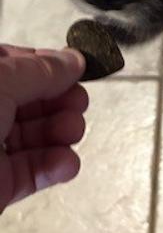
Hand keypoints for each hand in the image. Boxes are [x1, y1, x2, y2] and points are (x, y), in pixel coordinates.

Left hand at [0, 45, 86, 212]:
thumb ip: (40, 70)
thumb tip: (72, 60)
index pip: (16, 65)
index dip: (48, 66)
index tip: (75, 69)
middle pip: (33, 100)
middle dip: (61, 100)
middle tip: (77, 102)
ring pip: (38, 136)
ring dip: (63, 132)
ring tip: (70, 131)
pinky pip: (36, 172)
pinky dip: (56, 166)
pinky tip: (65, 162)